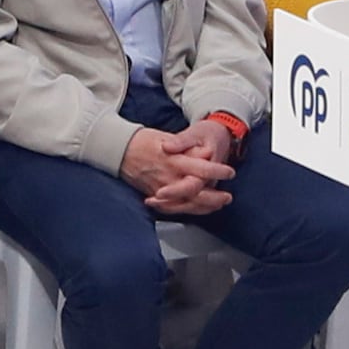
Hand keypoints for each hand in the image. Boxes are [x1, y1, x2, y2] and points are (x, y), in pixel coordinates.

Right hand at [120, 119, 235, 217]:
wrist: (119, 149)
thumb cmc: (143, 141)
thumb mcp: (166, 138)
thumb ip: (187, 148)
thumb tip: (206, 154)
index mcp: (174, 161)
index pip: (201, 169)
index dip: (217, 172)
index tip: (229, 172)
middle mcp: (168, 178)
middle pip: (196, 194)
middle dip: (214, 198)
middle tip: (227, 198)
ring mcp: (161, 190)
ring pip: (187, 205)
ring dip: (204, 207)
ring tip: (217, 205)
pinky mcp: (154, 196)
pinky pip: (173, 208)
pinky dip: (187, 210)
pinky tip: (196, 210)